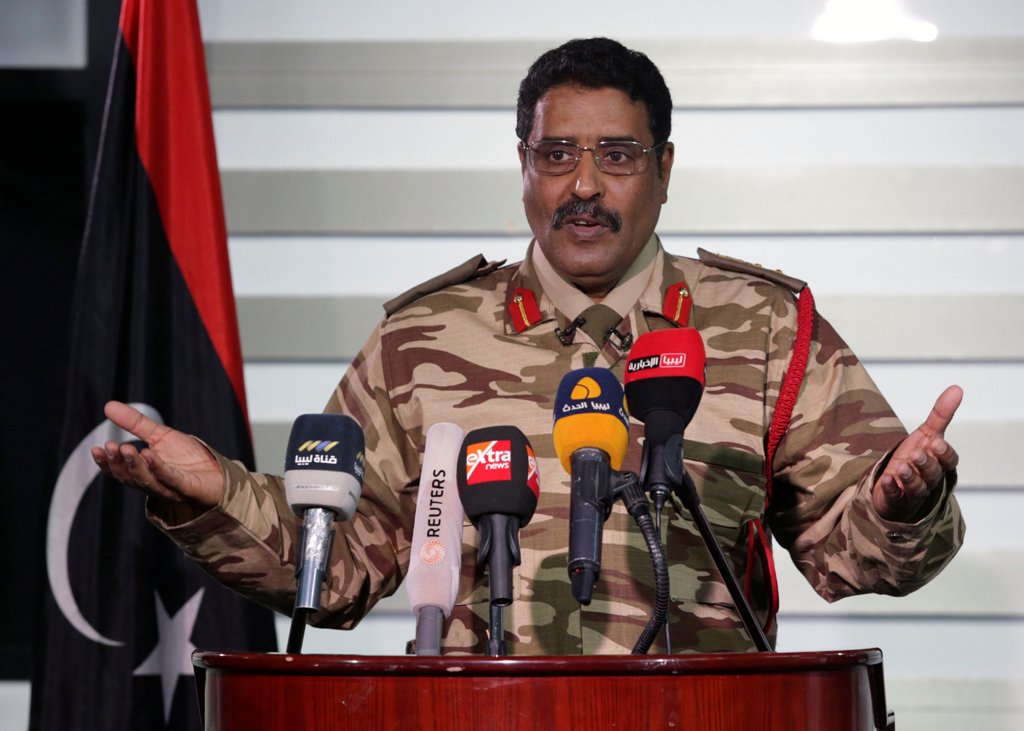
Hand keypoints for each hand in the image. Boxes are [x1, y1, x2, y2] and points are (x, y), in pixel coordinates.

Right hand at [91, 400, 224, 508]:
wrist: (218, 471)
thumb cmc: (188, 457)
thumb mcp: (160, 435)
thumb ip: (136, 424)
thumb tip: (107, 406)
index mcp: (144, 474)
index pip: (120, 472)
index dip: (107, 462)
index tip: (96, 449)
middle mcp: (154, 484)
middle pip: (130, 477)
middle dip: (119, 463)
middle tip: (109, 446)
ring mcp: (171, 488)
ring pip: (147, 481)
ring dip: (135, 466)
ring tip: (126, 449)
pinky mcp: (188, 488)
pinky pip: (171, 479)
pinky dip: (159, 468)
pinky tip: (150, 455)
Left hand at [872, 385, 961, 521]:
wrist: (894, 484)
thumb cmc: (914, 458)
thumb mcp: (926, 435)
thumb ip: (940, 415)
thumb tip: (957, 388)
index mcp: (938, 464)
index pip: (949, 461)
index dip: (944, 454)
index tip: (936, 442)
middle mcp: (928, 479)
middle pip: (933, 474)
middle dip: (926, 464)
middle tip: (917, 454)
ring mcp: (912, 492)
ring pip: (916, 488)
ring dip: (910, 477)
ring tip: (901, 467)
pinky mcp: (895, 500)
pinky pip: (895, 497)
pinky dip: (892, 488)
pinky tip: (886, 480)